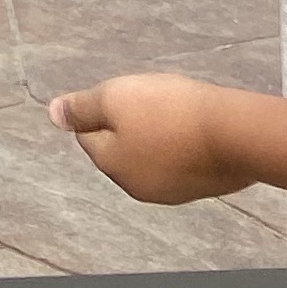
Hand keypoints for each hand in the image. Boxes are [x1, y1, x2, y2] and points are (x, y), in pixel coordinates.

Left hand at [49, 72, 255, 205]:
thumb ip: (81, 108)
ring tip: (176, 113)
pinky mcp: (202, 188)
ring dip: (155, 136)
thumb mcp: (114, 98)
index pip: (88, 136)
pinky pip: (179, 162)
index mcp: (111, 166)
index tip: (126, 95)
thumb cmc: (167, 111)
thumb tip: (53, 115)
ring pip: (150, 156)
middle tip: (151, 101)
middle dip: (128, 124)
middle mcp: (137, 188)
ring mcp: (172, 192)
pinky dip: (180, 147)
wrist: (233, 134)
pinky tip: (194, 130)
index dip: (101, 109)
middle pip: (119, 148)